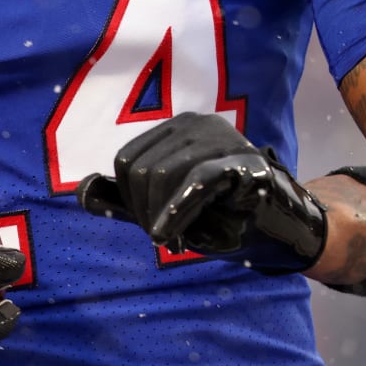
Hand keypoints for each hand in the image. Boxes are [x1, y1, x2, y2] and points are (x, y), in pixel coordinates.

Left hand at [75, 112, 327, 273]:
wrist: (282, 228)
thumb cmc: (224, 216)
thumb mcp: (170, 209)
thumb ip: (129, 202)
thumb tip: (83, 192)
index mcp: (177, 128)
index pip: (128, 161)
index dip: (131, 201)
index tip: (154, 229)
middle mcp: (198, 124)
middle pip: (141, 169)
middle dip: (145, 212)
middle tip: (169, 239)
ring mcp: (223, 138)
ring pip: (163, 175)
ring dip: (164, 218)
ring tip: (180, 241)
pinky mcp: (244, 162)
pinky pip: (198, 181)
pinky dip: (177, 210)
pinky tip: (169, 235)